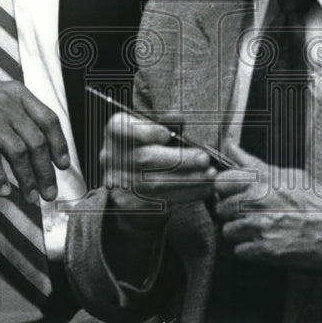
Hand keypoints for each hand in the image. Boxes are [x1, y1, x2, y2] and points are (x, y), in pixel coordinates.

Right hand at [0, 76, 68, 202]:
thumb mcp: (2, 95)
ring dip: (27, 179)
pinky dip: (0, 178)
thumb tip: (46, 146)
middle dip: (46, 171)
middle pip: (37, 141)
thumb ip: (23, 113)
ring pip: (18, 153)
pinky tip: (5, 191)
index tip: (63, 165)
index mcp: (19, 94)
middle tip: (50, 192)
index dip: (60, 144)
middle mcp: (8, 104)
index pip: (49, 120)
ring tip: (32, 197)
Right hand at [101, 111, 216, 235]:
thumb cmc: (145, 149)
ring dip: (188, 179)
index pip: (122, 128)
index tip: (167, 135)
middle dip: (179, 159)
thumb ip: (165, 122)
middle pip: (145, 158)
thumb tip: (179, 118)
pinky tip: (203, 188)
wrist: (128, 184)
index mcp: (116, 132)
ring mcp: (119, 183)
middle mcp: (111, 157)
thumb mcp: (151, 130)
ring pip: (155, 183)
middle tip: (204, 158)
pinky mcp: (130, 205)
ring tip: (209, 175)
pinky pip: (161, 200)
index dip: (145, 131)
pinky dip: (187, 194)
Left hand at [213, 141, 321, 270]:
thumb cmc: (318, 201)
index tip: (231, 192)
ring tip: (258, 229)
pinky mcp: (265, 250)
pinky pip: (239, 251)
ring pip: (228, 231)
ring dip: (239, 232)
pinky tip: (263, 242)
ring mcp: (260, 226)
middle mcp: (258, 201)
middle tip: (248, 213)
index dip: (224, 188)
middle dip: (232, 212)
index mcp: (263, 180)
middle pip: (221, 208)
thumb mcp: (288, 174)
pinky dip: (248, 250)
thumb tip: (230, 147)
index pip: (221, 180)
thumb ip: (253, 162)